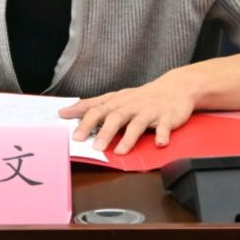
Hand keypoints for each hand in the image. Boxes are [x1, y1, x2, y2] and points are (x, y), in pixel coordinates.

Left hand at [58, 73, 195, 154]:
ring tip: (120, 152)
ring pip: (137, 124)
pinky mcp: (167, 117)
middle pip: (115, 117)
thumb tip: (65, 112)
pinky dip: (162, 134)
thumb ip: (92, 106)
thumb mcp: (116, 98)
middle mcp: (131, 105)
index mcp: (117, 102)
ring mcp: (149, 111)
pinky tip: (160, 143)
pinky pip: (164, 126)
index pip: (97, 109)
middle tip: (94, 147)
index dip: (83, 118)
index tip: (70, 130)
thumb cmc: (140, 97)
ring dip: (129, 138)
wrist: (175, 87)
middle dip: (104, 132)